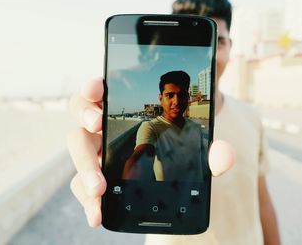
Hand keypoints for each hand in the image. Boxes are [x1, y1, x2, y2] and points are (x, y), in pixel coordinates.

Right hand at [67, 78, 234, 226]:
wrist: (177, 158)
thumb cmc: (180, 137)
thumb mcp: (196, 133)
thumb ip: (212, 143)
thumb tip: (224, 157)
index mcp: (120, 107)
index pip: (97, 91)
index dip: (92, 88)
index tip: (99, 90)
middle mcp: (103, 127)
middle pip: (80, 118)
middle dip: (85, 120)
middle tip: (97, 127)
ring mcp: (97, 152)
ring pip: (77, 154)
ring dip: (84, 168)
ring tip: (99, 188)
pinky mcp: (97, 177)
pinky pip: (83, 185)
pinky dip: (88, 200)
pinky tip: (98, 214)